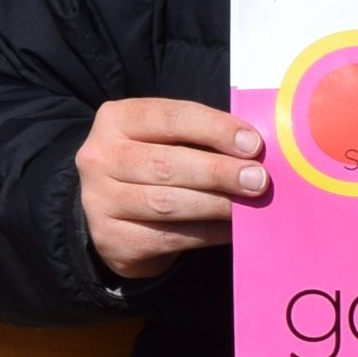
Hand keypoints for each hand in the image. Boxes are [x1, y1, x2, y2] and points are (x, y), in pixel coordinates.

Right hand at [77, 98, 268, 281]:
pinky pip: (167, 237)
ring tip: (249, 205)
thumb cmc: (153, 165)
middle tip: (259, 180)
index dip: (214, 129)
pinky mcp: (111, 239)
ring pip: (166, 203)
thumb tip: (253, 151)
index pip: (169, 117)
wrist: (113, 212)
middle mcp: (99, 157)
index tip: (253, 144)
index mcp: (115, 120)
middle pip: (166, 164)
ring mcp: (99, 201)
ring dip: (215, 204)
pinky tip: (230, 229)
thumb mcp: (166, 139)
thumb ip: (200, 139)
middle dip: (219, 172)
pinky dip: (205, 234)